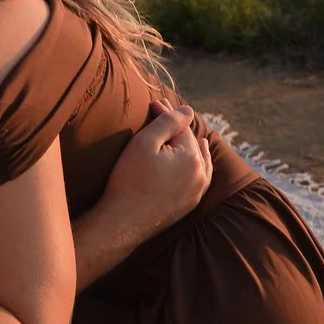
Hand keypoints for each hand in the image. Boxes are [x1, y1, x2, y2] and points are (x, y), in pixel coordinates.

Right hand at [102, 100, 211, 236]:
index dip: (166, 113)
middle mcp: (201, 175)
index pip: (180, 127)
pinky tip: (200, 163)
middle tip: (164, 112)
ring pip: (200, 162)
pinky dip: (199, 167)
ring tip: (196, 137)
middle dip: (178, 128)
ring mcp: (197, 192)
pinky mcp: (188, 205)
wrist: (123, 222)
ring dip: (195, 148)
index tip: (154, 102)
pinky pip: (199, 179)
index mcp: (192, 157)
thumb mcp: (145, 143)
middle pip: (190, 143)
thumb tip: (189, 110)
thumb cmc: (129, 179)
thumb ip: (168, 123)